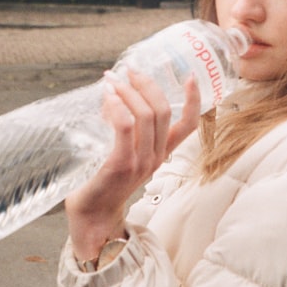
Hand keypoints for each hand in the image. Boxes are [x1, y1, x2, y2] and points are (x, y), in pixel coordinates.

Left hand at [64, 68, 200, 260]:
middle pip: (162, 111)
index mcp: (162, 153)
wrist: (92, 215)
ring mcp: (140, 161)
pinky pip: (124, 126)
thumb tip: (114, 95)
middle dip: (146, 84)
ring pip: (144, 115)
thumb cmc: (104, 182)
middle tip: (129, 71)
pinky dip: (117, 106)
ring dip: (127, 91)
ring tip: (112, 81)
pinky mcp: (121, 163)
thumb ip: (128, 130)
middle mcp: (156, 157)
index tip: (190, 76)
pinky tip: (107, 98)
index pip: (188, 125)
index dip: (193, 99)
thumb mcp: (126, 154)